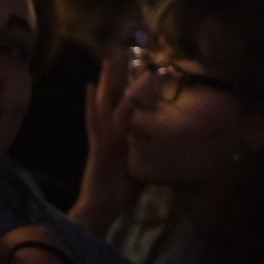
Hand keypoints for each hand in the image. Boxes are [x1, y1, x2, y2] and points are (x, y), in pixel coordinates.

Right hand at [71, 57, 139, 229]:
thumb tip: (173, 146)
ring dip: (107, 84)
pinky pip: (94, 119)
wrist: (102, 205)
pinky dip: (91, 103)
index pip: (132, 111)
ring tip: (107, 63)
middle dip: (119, 81)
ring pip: (106, 104)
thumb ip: (153, 154)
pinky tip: (90, 87)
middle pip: (116, 102)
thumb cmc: (121, 191)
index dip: (138, 94)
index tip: (147, 75)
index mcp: (123, 138)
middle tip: (120, 58)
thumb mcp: (145, 168)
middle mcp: (112, 133)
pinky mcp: (98, 142)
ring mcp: (104, 136)